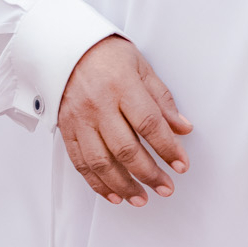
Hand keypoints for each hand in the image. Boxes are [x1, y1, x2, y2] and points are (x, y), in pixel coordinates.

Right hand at [57, 35, 191, 206]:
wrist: (65, 48)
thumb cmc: (106, 54)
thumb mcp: (141, 68)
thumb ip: (162, 101)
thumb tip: (183, 128)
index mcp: (121, 86)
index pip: (149, 124)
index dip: (168, 148)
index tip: (181, 165)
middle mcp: (98, 105)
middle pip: (125, 148)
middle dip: (149, 174)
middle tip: (166, 188)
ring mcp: (79, 119)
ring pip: (101, 162)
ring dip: (123, 186)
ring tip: (141, 198)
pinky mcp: (66, 130)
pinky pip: (81, 163)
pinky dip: (97, 184)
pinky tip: (113, 195)